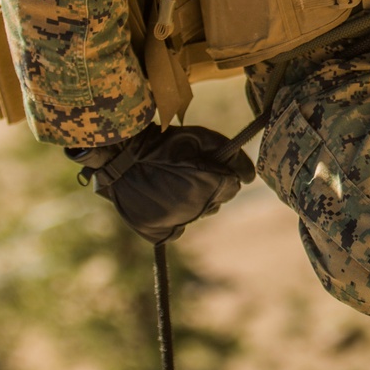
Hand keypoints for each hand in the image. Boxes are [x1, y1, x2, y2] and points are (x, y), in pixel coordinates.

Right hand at [67, 124, 253, 243]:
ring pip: (198, 214)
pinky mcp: (159, 232)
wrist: (118, 157)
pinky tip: (160, 198)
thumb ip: (230, 153)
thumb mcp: (199, 137)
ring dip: (192, 202)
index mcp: (210, 184)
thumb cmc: (162, 143)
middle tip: (186, 172)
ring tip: (170, 183)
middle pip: (217, 202)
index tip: (208, 164)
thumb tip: (250, 177)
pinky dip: (173, 216)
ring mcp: (177, 222)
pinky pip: (176, 227)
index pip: (233, 186)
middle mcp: (197, 208)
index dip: (222, 173)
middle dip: (209, 187)